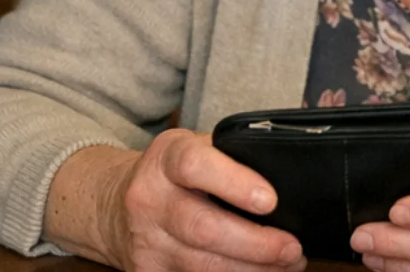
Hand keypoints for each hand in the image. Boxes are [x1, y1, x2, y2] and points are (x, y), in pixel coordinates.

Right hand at [112, 129, 305, 271]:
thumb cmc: (174, 176)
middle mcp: (150, 199)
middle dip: (255, 243)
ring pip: (202, 265)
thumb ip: (232, 157)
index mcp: (166, 158)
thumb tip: (288, 179)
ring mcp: (147, 241)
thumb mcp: (195, 149)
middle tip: (291, 248)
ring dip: (252, 269)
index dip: (235, 183)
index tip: (270, 200)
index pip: (195, 166)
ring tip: (287, 265)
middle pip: (203, 227)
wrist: (117, 206)